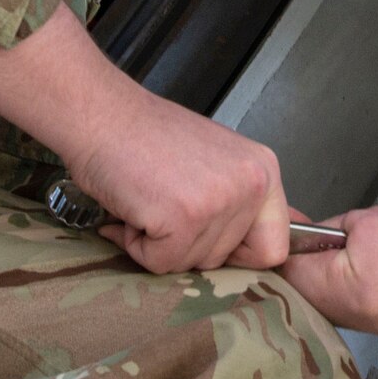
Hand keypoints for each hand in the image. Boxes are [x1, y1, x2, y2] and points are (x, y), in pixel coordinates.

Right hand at [0, 5, 289, 274]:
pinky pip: (160, 263)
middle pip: (227, 260)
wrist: (103, 114)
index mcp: (264, 170)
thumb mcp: (213, 163)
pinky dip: (136, 245)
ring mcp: (220, 200)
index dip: (236, 255)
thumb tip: (243, 256)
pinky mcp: (184, 217)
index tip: (205, 237)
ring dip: (159, 244)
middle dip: (188, 245)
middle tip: (162, 205)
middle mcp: (252, 184)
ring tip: (147, 200)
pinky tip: (132, 209)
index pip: (274, 247)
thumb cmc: (146, 136)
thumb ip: (234, 202)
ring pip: (192, 264)